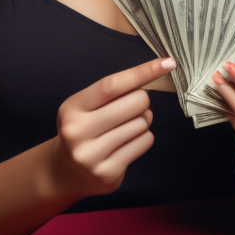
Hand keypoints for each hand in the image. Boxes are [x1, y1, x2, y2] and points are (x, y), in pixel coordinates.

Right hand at [49, 57, 172, 198]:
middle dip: (142, 101)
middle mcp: (78, 130)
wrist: (67, 170)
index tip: (167, 63)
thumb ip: (114, 92)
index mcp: (73, 107)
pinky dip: (143, 138)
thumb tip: (155, 72)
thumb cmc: (85, 128)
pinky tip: (129, 142)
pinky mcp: (107, 172)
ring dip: (142, 121)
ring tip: (126, 127)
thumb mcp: (86, 106)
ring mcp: (91, 154)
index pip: (112, 85)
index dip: (142, 72)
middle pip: (133, 103)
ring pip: (141, 124)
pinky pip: (144, 143)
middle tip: (133, 107)